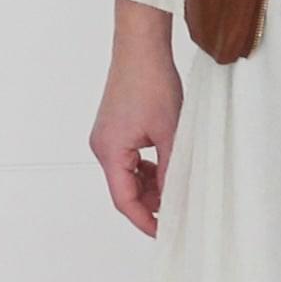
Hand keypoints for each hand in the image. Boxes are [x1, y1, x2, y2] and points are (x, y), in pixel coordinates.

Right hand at [89, 6, 183, 235]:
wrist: (141, 47)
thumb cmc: (152, 83)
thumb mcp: (170, 132)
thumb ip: (172, 169)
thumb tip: (177, 199)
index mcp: (110, 152)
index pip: (124, 200)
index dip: (144, 221)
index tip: (164, 233)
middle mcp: (102, 147)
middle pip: (124, 189)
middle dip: (151, 202)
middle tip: (179, 210)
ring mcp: (107, 137)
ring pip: (128, 174)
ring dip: (151, 184)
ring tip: (178, 186)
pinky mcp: (114, 128)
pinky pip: (129, 159)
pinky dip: (147, 168)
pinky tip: (167, 166)